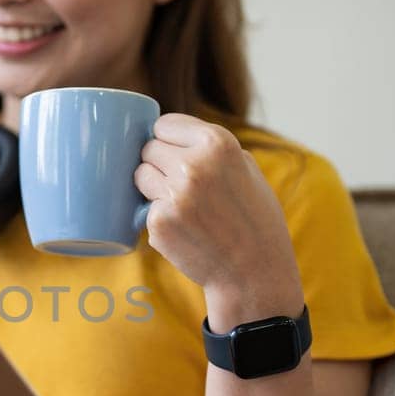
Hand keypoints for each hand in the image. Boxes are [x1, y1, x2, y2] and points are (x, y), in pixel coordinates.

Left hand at [134, 113, 304, 327]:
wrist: (254, 271)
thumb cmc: (253, 218)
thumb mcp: (245, 168)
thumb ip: (210, 147)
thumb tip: (169, 132)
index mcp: (217, 142)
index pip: (164, 124)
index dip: (168, 140)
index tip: (176, 154)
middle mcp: (193, 164)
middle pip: (148, 148)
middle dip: (159, 163)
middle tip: (181, 186)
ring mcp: (174, 194)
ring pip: (139, 175)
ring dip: (152, 187)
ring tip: (182, 204)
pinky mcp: (159, 222)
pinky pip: (143, 208)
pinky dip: (157, 216)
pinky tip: (183, 228)